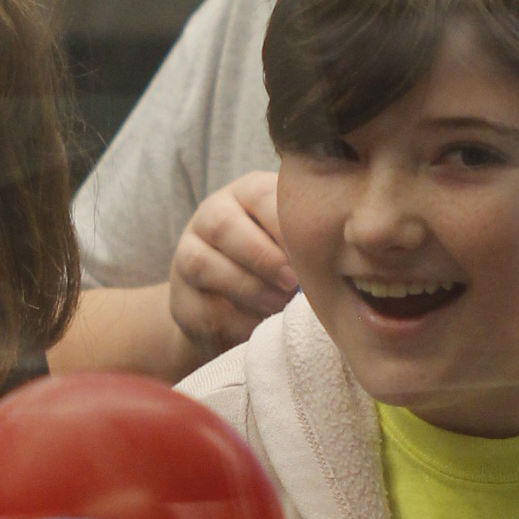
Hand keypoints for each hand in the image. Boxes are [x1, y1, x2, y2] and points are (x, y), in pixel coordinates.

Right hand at [168, 170, 295, 358]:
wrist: (236, 302)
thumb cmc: (283, 264)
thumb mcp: (296, 242)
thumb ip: (308, 243)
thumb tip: (338, 265)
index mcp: (247, 194)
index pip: (262, 196)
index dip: (285, 225)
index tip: (312, 252)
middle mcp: (211, 217)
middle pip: (223, 226)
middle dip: (262, 256)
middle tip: (292, 281)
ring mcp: (188, 254)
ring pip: (202, 264)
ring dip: (246, 287)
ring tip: (278, 304)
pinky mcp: (180, 296)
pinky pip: (200, 305)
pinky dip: (232, 319)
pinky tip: (258, 324)